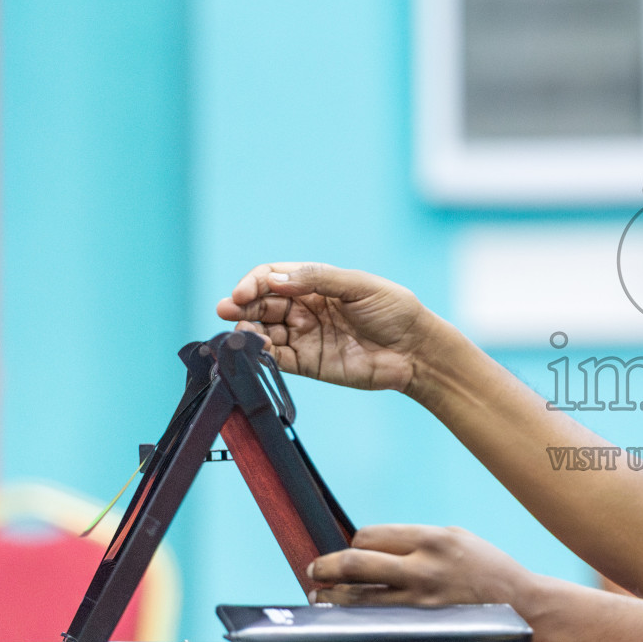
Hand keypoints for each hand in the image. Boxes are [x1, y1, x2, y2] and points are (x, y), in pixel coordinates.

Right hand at [216, 262, 436, 391]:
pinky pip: (275, 358)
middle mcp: (304, 308)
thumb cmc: (394, 310)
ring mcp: (303, 336)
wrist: (415, 351)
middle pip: (261, 304)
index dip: (255, 282)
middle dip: (241, 305)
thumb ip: (319, 280)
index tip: (244, 292)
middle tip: (226, 310)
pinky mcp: (307, 363)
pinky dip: (260, 355)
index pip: (273, 278)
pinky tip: (255, 350)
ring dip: (247, 330)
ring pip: (263, 331)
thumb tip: (276, 279)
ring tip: (241, 333)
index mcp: (315, 283)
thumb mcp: (360, 286)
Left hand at [307, 524, 537, 609]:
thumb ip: (416, 540)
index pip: (370, 536)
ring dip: (333, 596)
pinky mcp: (422, 626)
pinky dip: (354, 617)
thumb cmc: (487, 569)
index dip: (355, 542)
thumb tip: (371, 545)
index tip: (353, 549)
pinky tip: (345, 616)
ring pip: (359, 598)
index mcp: (432, 539)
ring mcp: (420, 601)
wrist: (522, 605)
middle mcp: (423, 567)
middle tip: (316, 570)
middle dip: (327, 566)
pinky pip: (375, 620)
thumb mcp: (456, 538)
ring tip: (321, 595)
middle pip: (355, 564)